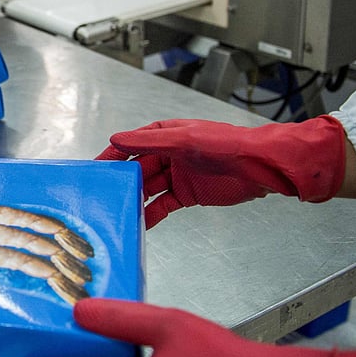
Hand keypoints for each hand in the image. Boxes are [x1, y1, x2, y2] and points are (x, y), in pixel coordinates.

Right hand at [95, 115, 345, 228]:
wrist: (260, 167)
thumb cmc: (226, 145)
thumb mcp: (184, 139)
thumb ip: (149, 141)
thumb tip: (117, 139)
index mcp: (166, 134)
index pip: (132, 144)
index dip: (113, 155)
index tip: (95, 166)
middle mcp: (169, 154)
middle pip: (137, 168)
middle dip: (121, 180)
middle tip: (102, 193)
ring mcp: (177, 175)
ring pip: (148, 188)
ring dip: (134, 198)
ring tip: (117, 209)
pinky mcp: (187, 195)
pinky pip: (163, 205)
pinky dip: (151, 214)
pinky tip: (139, 222)